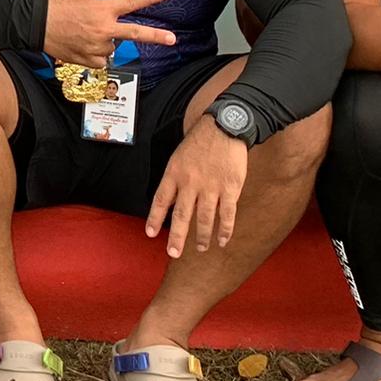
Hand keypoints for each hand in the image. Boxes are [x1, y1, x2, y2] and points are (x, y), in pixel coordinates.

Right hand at [40, 0, 174, 68]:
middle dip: (155, 36)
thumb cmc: (57, 6)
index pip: (130, 3)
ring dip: (102, 42)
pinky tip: (81, 46)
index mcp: (102, 10)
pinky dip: (94, 54)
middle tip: (172, 39)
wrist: (35, 23)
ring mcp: (97, 46)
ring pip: (110, 47)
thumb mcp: (83, 1)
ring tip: (83, 34)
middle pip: (134, 33)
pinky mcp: (88, 60)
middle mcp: (103, 29)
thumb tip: (108, 24)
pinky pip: (99, 59)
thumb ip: (101, 12)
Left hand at [146, 115, 247, 257]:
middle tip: (173, 253)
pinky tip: (223, 240)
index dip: (155, 218)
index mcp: (174, 173)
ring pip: (205, 218)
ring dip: (202, 236)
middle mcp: (190, 182)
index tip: (150, 234)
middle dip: (177, 237)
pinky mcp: (230, 187)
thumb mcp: (178, 156)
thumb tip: (168, 202)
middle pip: (181, 215)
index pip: (161, 200)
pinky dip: (225, 230)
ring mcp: (211, 186)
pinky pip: (227, 213)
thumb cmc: (200, 142)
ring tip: (201, 249)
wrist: (224, 126)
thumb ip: (174, 180)